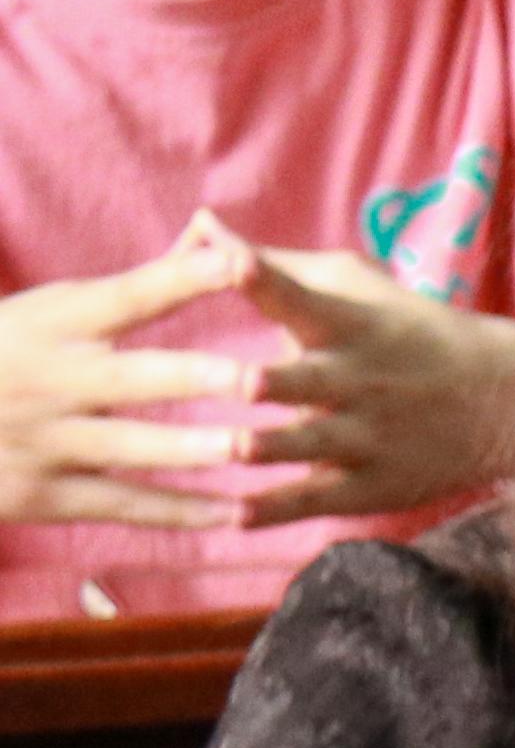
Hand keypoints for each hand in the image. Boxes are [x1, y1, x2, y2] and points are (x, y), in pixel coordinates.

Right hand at [0, 225, 262, 528]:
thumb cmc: (8, 354)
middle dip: (192, 377)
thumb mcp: (51, 311)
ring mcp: (45, 440)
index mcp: (56, 324)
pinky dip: (180, 513)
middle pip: (129, 378)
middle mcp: (51, 380)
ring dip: (191, 450)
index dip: (181, 280)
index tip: (239, 264)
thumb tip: (215, 234)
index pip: (127, 297)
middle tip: (256, 377)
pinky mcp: (44, 494)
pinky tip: (238, 513)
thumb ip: (136, 287)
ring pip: (128, 448)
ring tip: (253, 448)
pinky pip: (122, 505)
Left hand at [231, 246, 514, 524]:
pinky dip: (277, 510)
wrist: (505, 401)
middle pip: (310, 379)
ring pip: (311, 444)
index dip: (263, 280)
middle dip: (276, 380)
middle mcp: (358, 379)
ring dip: (272, 447)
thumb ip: (272, 265)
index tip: (229, 261)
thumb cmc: (405, 332)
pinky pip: (316, 500)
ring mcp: (368, 436)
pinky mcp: (371, 486)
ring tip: (234, 450)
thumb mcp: (353, 288)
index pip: (299, 297)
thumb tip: (198, 223)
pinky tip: (233, 516)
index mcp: (349, 325)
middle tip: (245, 379)